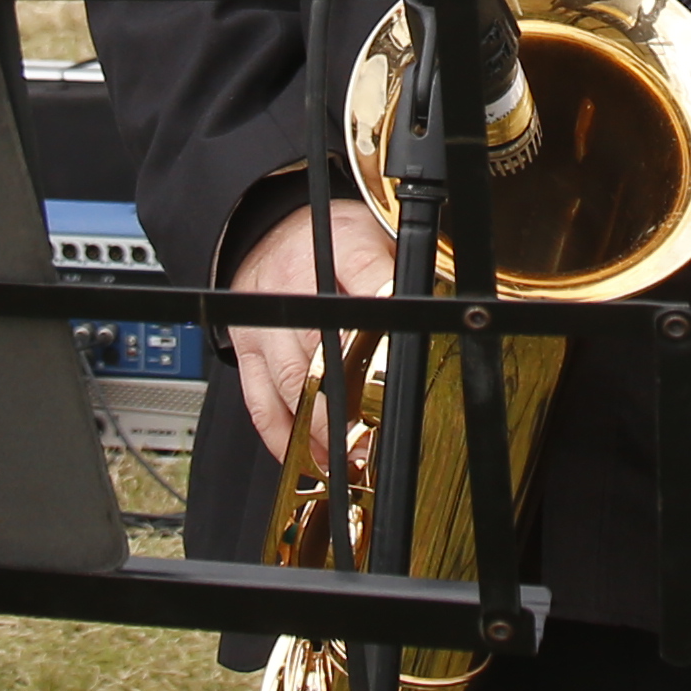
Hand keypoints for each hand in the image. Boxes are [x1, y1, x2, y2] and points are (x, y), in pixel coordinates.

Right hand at [222, 198, 390, 459]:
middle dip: (352, 391)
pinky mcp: (247, 352)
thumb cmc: (334, 243)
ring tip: (353, 454)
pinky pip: (261, 404)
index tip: (404, 354)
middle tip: (379, 426)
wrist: (271, 233)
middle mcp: (294, 284)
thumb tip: (443, 309)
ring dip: (322, 426)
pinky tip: (312, 457)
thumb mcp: (375, 237)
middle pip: (321, 344)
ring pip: (290, 382)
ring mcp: (266, 322)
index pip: (364, 276)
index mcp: (337, 248)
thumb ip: (402, 272)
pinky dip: (285, 438)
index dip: (385, 314)